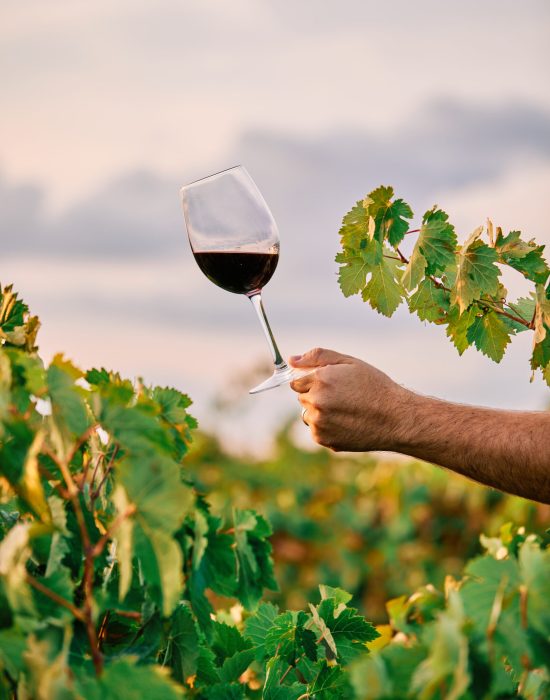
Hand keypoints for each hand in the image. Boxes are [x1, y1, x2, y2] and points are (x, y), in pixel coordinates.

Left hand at [289, 348, 408, 451]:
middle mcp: (316, 401)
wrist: (395, 418)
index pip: (296, 381)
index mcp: (321, 379)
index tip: (328, 384)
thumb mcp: (349, 363)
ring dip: (320, 412)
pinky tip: (347, 422)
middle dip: (316, 395)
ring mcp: (319, 422)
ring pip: (308, 414)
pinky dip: (327, 427)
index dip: (312, 381)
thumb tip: (292, 360)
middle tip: (342, 397)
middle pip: (302, 398)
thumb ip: (318, 357)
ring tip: (346, 411)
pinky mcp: (323, 439)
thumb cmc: (375, 387)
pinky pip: (317, 430)